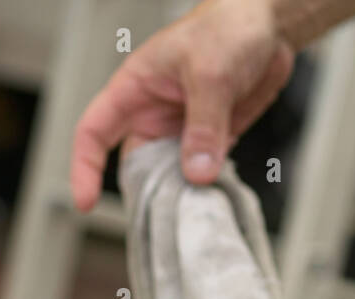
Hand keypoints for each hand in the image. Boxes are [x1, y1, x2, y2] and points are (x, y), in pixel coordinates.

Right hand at [70, 0, 295, 211]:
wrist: (269, 26)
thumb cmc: (228, 26)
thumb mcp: (211, 73)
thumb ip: (205, 124)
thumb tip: (197, 171)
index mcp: (135, 89)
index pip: (94, 132)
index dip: (85, 167)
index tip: (85, 201)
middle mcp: (154, 113)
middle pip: (134, 164)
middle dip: (145, 192)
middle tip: (162, 216)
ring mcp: (183, 129)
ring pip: (170, 174)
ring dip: (181, 194)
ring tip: (194, 210)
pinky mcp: (211, 140)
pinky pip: (202, 173)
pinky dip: (207, 189)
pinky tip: (216, 197)